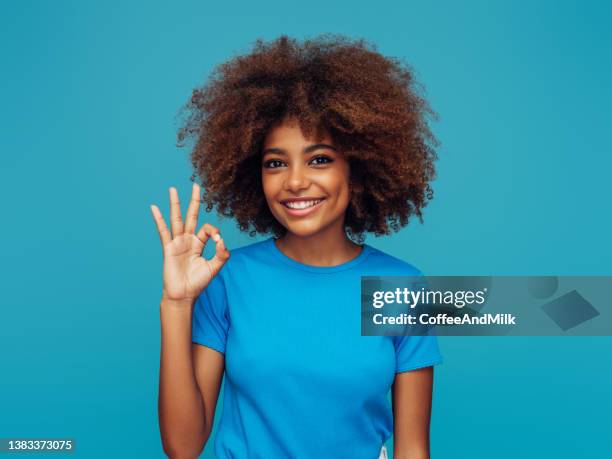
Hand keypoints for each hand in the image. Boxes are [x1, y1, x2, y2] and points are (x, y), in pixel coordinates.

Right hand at [150, 183, 229, 302]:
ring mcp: (177, 243)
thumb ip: (222, 254)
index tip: (218, 241)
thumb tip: (223, 240)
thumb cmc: (198, 283)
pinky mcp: (168, 248)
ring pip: (177, 219)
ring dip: (175, 204)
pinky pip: (163, 231)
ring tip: (173, 189)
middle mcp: (188, 240)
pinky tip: (154, 208)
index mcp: (199, 243)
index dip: (214, 231)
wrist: (183, 295)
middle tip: (196, 185)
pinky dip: (159, 219)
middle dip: (194, 201)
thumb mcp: (214, 268)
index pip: (207, 228)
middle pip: (192, 215)